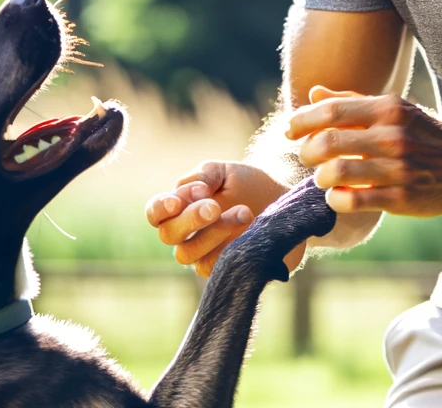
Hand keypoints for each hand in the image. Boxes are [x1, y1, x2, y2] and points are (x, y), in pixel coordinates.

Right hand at [145, 161, 303, 278]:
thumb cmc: (252, 185)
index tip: (176, 201)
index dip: (160, 209)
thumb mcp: (227, 172)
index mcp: (183, 205)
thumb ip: (203, 176)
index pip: (156, 212)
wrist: (286, 205)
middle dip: (189, 219)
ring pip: (187, 254)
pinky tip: (248, 228)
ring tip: (244, 212)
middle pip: (168, 234)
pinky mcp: (222, 269)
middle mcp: (187, 233)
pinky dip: (227, 247)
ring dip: (213, 232)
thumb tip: (190, 192)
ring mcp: (203, 254)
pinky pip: (210, 267)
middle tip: (214, 206)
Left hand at [288, 86, 441, 215]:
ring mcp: (398, 168)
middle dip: (306, 151)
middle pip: (327, 141)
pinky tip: (337, 197)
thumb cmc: (425, 134)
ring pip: (336, 173)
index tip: (290, 130)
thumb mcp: (395, 109)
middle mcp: (393, 135)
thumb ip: (353, 102)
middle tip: (306, 156)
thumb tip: (314, 94)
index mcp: (389, 108)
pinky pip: (353, 201)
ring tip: (323, 178)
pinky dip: (335, 200)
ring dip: (320, 177)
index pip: (331, 110)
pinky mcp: (402, 198)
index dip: (302, 120)